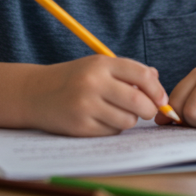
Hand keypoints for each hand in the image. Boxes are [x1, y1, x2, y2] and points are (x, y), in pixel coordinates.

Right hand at [21, 55, 165, 136]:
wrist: (34, 93)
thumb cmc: (74, 78)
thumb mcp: (98, 66)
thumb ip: (128, 71)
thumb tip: (157, 80)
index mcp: (101, 64)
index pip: (142, 75)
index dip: (157, 90)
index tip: (161, 99)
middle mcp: (93, 83)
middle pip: (138, 101)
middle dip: (149, 110)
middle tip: (147, 111)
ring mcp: (85, 105)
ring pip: (127, 120)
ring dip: (128, 119)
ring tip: (116, 112)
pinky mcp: (80, 126)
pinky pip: (111, 131)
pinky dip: (112, 128)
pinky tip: (100, 120)